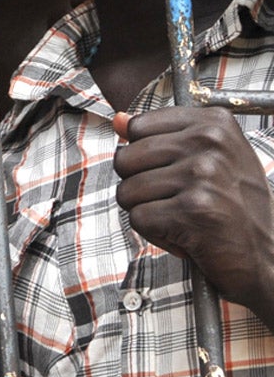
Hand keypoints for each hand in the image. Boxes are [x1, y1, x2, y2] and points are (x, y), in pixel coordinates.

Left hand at [114, 107, 273, 322]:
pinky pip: (138, 218)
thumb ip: (159, 136)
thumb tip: (118, 120)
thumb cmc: (235, 207)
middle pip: (125, 159)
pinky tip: (187, 235)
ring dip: (148, 212)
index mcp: (214, 123)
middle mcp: (210, 143)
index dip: (143, 156)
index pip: (138, 127)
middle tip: (176, 200)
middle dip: (140, 187)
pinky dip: (156, 234)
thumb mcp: (206, 159)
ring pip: (127, 190)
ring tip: (183, 217)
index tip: (172, 171)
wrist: (269, 257)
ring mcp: (203, 175)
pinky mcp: (194, 210)